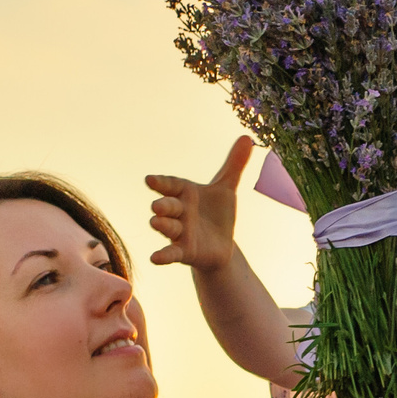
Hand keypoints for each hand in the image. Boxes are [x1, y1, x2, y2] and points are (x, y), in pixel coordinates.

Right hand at [147, 136, 251, 273]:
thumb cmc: (217, 213)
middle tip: (157, 204)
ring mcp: (179, 232)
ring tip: (156, 222)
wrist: (221, 244)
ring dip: (162, 225)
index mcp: (185, 193)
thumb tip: (247, 138)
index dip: (161, 183)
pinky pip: (170, 253)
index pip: (171, 185)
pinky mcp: (183, 251)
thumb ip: (234, 165)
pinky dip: (162, 256)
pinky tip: (154, 259)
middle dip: (163, 205)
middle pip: (168, 206)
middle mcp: (178, 212)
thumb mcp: (227, 189)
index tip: (150, 180)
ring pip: (168, 227)